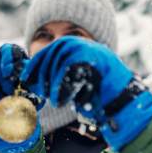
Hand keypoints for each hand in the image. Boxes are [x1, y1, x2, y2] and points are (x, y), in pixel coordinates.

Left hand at [21, 36, 151, 150]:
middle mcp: (89, 47)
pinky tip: (63, 101)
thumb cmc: (100, 99)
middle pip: (56, 50)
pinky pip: (70, 71)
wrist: (126, 106)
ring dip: (53, 83)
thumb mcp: (78, 84)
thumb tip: (35, 80)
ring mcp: (95, 54)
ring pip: (62, 60)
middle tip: (36, 89)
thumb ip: (61, 77)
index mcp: (84, 48)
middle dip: (41, 70)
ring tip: (55, 101)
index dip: (37, 62)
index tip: (25, 77)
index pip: (55, 47)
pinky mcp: (96, 64)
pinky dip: (62, 88)